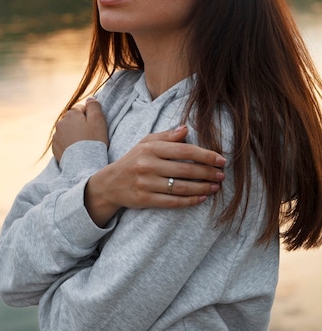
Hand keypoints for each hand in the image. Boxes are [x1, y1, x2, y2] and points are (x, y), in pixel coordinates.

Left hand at [52, 97, 107, 161]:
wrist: (84, 165)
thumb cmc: (93, 141)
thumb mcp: (98, 120)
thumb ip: (94, 106)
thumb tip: (89, 98)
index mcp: (71, 114)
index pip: (81, 108)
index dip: (90, 117)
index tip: (94, 127)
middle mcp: (60, 122)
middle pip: (73, 119)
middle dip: (80, 124)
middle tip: (90, 136)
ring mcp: (56, 136)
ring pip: (68, 130)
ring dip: (74, 134)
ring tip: (83, 144)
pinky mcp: (55, 147)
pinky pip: (63, 141)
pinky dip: (69, 143)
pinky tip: (77, 150)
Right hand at [85, 125, 225, 226]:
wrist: (110, 184)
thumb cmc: (133, 160)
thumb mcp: (145, 143)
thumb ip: (166, 136)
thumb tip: (186, 128)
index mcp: (150, 148)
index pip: (184, 150)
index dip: (205, 155)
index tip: (221, 159)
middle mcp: (148, 165)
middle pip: (185, 169)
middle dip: (207, 172)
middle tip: (222, 174)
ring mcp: (146, 183)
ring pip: (181, 187)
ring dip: (202, 188)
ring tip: (215, 187)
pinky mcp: (145, 200)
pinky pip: (172, 202)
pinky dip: (190, 201)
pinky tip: (202, 198)